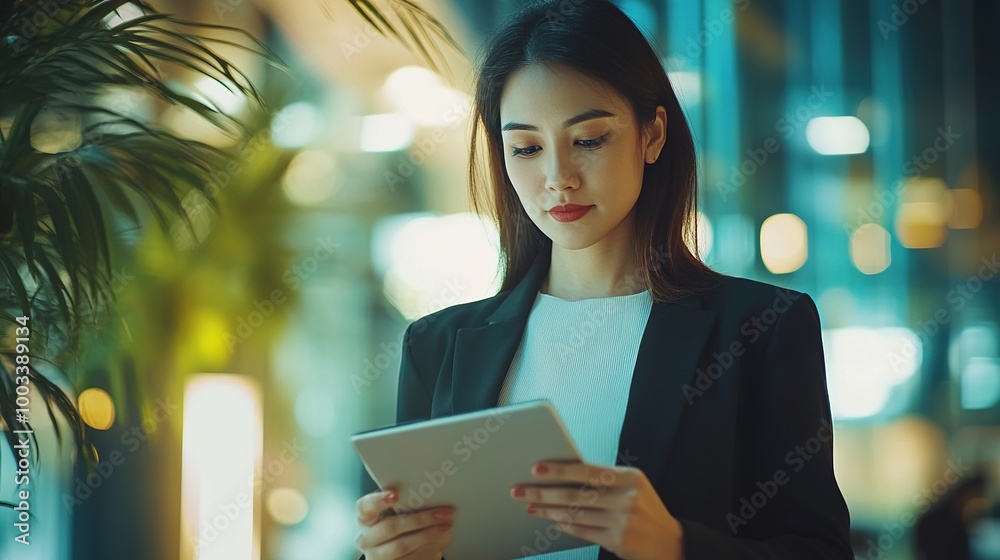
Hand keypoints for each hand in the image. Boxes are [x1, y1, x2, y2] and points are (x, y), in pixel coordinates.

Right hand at [355, 487, 454, 558]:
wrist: (395, 552)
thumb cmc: (397, 524)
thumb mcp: (396, 513)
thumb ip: (406, 504)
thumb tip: (430, 495)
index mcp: (366, 518)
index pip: (365, 507)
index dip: (379, 500)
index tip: (396, 494)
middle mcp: (367, 539)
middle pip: (390, 526)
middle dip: (420, 519)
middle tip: (443, 513)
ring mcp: (376, 556)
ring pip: (401, 546)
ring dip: (428, 536)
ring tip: (446, 528)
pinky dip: (427, 552)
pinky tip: (439, 544)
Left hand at [510, 461, 683, 559]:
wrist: (670, 541)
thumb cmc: (644, 507)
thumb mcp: (632, 486)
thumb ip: (604, 479)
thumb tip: (562, 473)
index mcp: (629, 477)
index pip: (586, 470)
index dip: (559, 469)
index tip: (536, 468)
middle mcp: (626, 499)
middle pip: (574, 494)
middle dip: (543, 492)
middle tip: (520, 490)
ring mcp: (622, 522)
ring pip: (574, 514)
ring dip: (548, 510)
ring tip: (530, 505)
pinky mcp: (617, 541)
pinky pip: (582, 531)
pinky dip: (564, 524)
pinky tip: (552, 519)